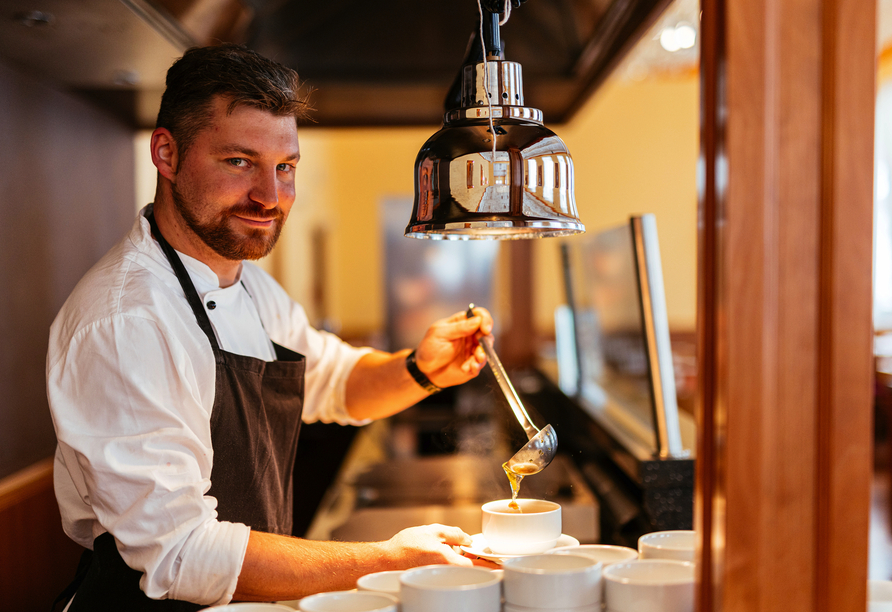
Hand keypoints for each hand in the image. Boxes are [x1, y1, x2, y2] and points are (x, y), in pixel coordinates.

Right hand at [380, 524, 497, 568]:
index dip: (491, 565)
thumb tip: (468, 539)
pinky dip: (453, 563)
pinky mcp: (435, 578)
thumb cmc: (405, 546)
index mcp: (448, 560)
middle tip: (482, 554)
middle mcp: (446, 572)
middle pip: (470, 568)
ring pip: (460, 569)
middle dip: (476, 560)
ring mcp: (441, 577)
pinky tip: (445, 554)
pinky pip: (450, 571)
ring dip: (463, 560)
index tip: (501, 565)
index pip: (477, 565)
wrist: (386, 560)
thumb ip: (454, 533)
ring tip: (457, 550)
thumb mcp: (433, 530)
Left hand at [414, 307, 493, 388]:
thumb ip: (459, 328)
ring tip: (473, 362)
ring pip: (486, 350)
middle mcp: (470, 335)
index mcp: (462, 323)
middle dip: (486, 341)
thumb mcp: (440, 334)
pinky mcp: (472, 363)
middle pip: (487, 333)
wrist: (424, 370)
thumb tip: (477, 320)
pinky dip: (475, 366)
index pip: (479, 315)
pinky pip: (480, 364)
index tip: (485, 329)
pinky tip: (466, 368)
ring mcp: (472, 350)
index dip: (485, 320)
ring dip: (482, 356)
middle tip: (479, 349)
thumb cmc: (429, 348)